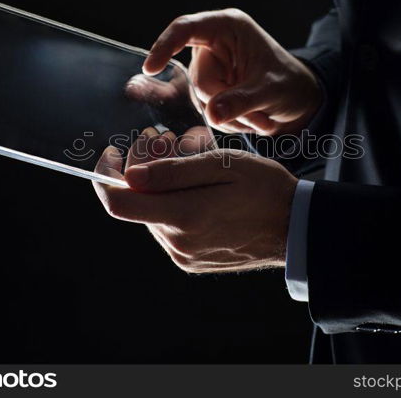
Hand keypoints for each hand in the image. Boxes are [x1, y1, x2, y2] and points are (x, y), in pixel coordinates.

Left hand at [92, 131, 297, 272]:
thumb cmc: (264, 188)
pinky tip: (197, 185)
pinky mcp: (191, 260)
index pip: (117, 201)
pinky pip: (168, 226)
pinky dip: (174, 202)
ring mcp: (183, 254)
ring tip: (191, 158)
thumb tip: (130, 175)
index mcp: (183, 216)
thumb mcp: (223, 165)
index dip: (105, 174)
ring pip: (152, 212)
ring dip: (161, 183)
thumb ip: (174, 171)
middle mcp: (177, 242)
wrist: (294, 227)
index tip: (114, 152)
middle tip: (169, 140)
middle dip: (143, 167)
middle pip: (137, 201)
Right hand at [143, 9, 321, 135]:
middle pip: (198, 80)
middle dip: (225, 104)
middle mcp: (213, 45)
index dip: (164, 46)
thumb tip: (212, 114)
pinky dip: (228, 122)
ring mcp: (210, 68)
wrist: (299, 99)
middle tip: (257, 117)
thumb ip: (242, 101)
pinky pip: (207, 112)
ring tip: (259, 117)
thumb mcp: (271, 90)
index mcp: (227, 27)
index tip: (151, 68)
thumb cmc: (289, 83)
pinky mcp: (211, 89)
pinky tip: (250, 119)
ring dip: (229, 117)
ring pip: (202, 101)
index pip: (185, 29)